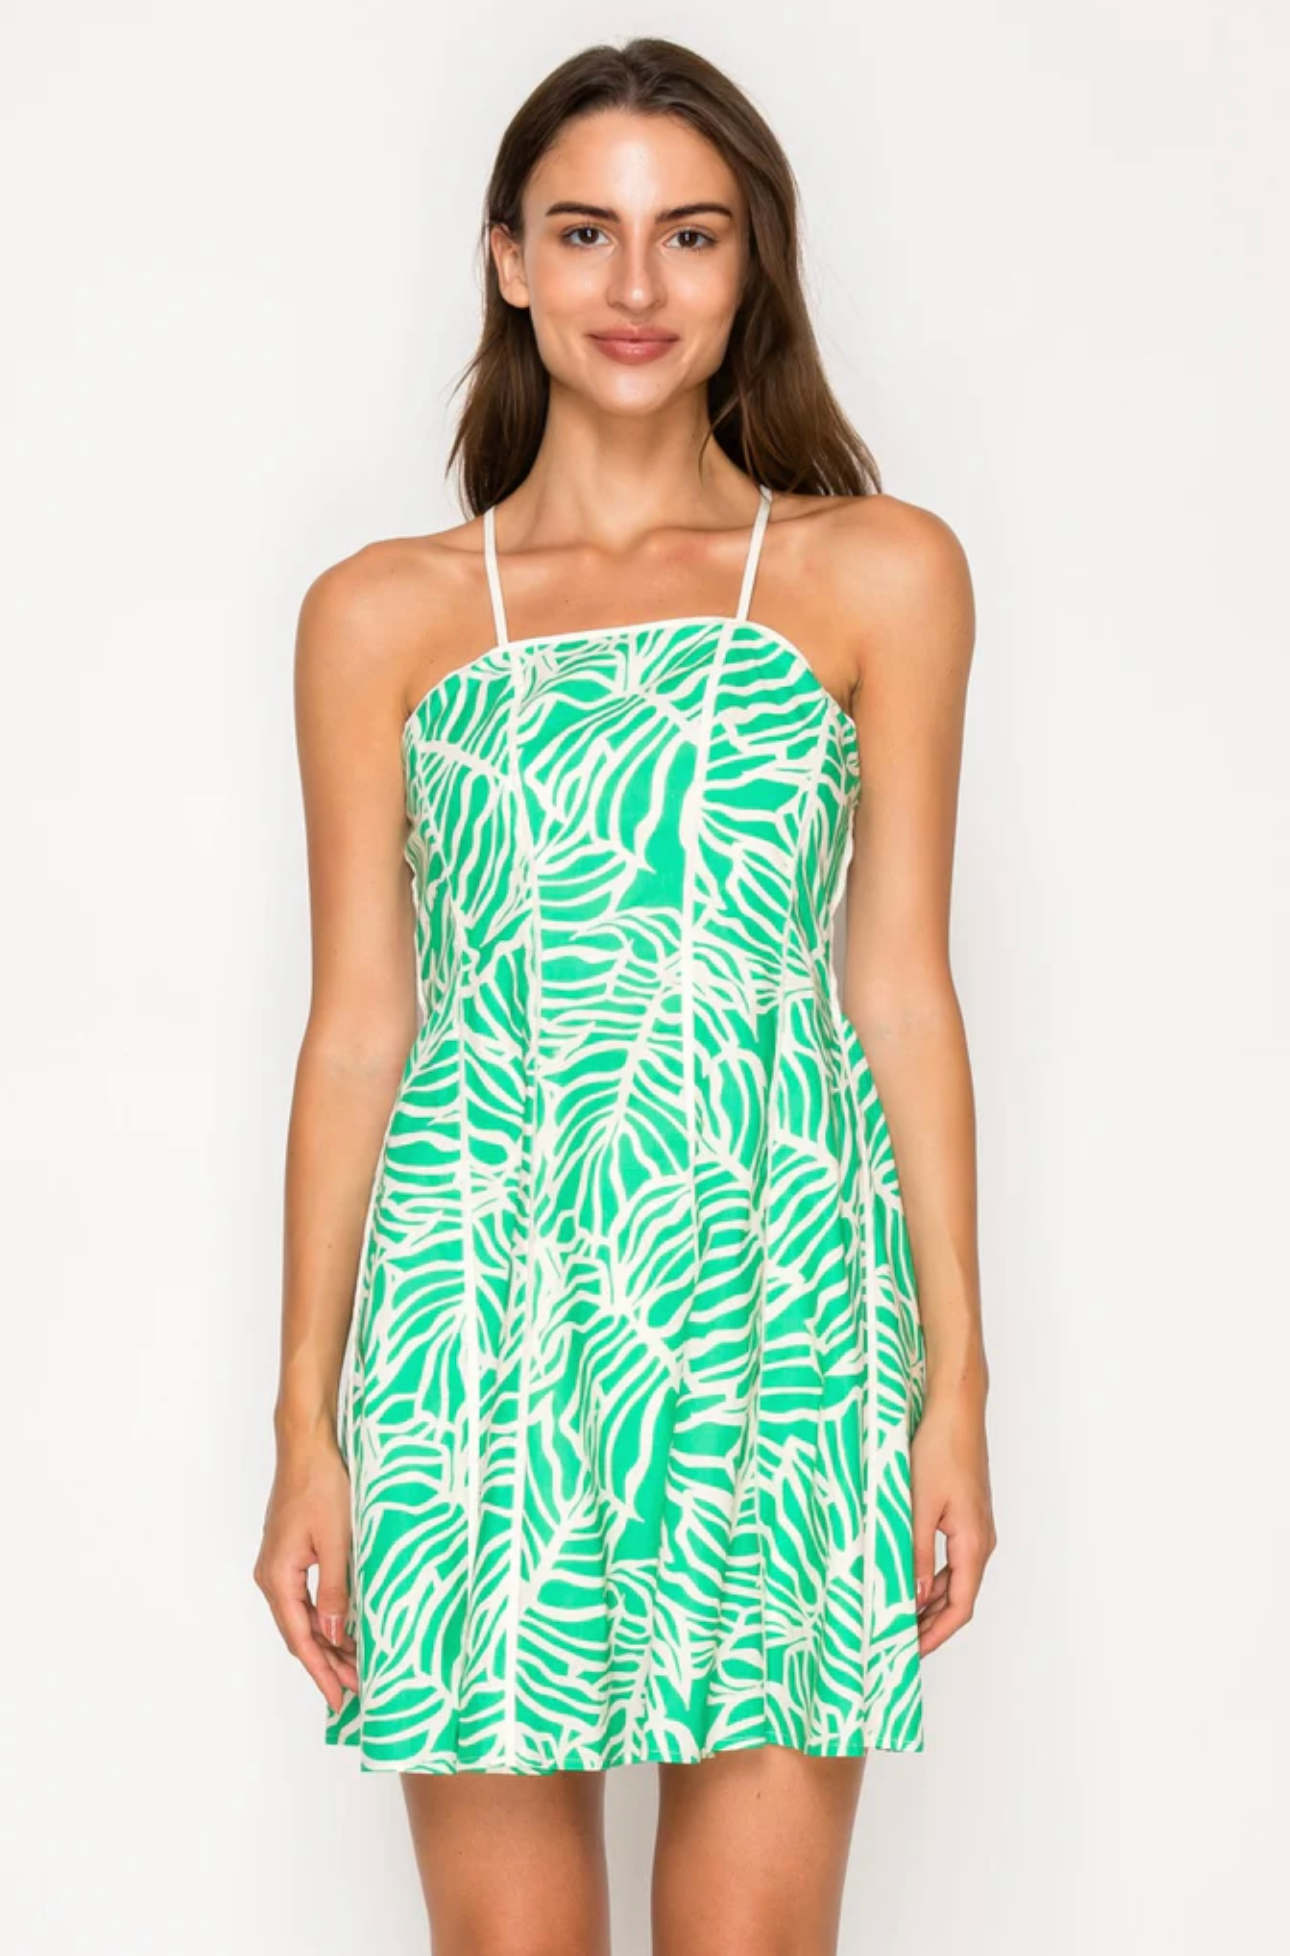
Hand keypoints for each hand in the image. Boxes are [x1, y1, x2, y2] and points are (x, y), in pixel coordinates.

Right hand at [254, 1430, 357, 1712]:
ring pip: (301, 1617)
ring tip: (354, 1665)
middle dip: (326, 1663)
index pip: (300, 1639)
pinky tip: (342, 1626)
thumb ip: (334, 1591)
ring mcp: (278, 1565)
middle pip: (298, 1634)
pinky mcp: (289, 1553)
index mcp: (278, 1578)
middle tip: (356, 1689)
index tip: (340, 1699)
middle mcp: (271, 1576)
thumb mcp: (335, 1542)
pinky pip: (303, 1598)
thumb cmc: (321, 1486)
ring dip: (326, 1642)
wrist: (307, 1446)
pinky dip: (322, 1618)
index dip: (321, 1672)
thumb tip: (331, 1637)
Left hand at [910, 1386, 996, 1655]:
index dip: (935, 1635)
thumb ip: (917, 1554)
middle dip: (930, 1625)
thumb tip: (915, 1597)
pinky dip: (932, 1577)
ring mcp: (975, 1530)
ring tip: (898, 1618)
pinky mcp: (966, 1517)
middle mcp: (981, 1542)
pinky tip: (908, 1579)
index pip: (960, 1607)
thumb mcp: (919, 1506)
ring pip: (955, 1580)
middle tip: (898, 1643)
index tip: (911, 1654)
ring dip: (930, 1602)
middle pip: (959, 1599)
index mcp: (974, 1544)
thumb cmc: (940, 1451)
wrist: (957, 1411)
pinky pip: (952, 1560)